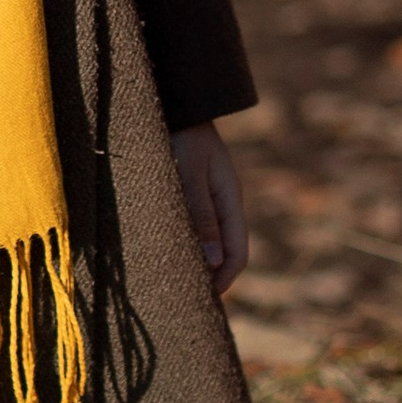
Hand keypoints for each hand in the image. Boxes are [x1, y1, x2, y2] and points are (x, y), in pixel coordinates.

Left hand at [170, 123, 247, 297]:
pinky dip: (184, 244)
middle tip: (185, 299)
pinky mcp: (189, 195)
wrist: (176, 103)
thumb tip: (213, 261)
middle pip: (224, 252)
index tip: (205, 299)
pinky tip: (163, 252)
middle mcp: (222, 204)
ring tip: (171, 280)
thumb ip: (200, 215)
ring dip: (195, 261)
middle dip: (210, 276)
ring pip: (207, 242)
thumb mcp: (189, 174)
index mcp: (230, 200)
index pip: (238, 252)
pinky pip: (193, 228)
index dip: (225, 279)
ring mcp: (207, 200)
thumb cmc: (180, 135)